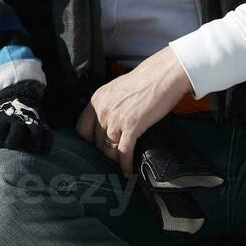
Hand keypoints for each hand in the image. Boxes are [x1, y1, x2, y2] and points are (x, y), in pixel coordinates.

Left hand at [0, 82, 52, 154]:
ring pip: (35, 134)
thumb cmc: (2, 115)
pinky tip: (42, 150)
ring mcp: (31, 121)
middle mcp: (17, 120)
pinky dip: (46, 144)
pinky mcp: (43, 123)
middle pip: (16, 136)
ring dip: (33, 145)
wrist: (19, 94)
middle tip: (13, 146)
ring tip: (30, 150)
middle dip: (13, 143)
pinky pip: (48, 135)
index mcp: (2, 120)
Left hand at [76, 47, 191, 175]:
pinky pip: (123, 152)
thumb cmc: (145, 80)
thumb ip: (109, 105)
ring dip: (116, 159)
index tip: (99, 145)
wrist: (164, 74)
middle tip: (115, 156)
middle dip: (105, 151)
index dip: (90, 140)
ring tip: (122, 163)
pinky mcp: (132, 126)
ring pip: (108, 149)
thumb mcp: (117, 89)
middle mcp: (103, 110)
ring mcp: (116, 119)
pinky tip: (129, 170)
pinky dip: (125, 164)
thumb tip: (109, 121)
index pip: (82, 128)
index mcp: (97, 99)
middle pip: (97, 142)